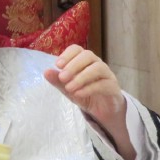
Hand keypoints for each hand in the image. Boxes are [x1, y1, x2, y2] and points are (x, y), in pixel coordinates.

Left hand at [43, 44, 133, 159]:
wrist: (102, 110)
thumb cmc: (84, 93)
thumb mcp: (67, 88)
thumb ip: (58, 81)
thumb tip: (46, 72)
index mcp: (84, 61)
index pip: (77, 49)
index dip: (67, 54)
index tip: (57, 65)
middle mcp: (96, 64)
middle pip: (88, 55)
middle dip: (73, 65)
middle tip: (62, 77)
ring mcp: (107, 74)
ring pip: (98, 68)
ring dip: (81, 77)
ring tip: (69, 88)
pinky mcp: (113, 87)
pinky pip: (104, 84)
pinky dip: (89, 88)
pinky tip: (78, 94)